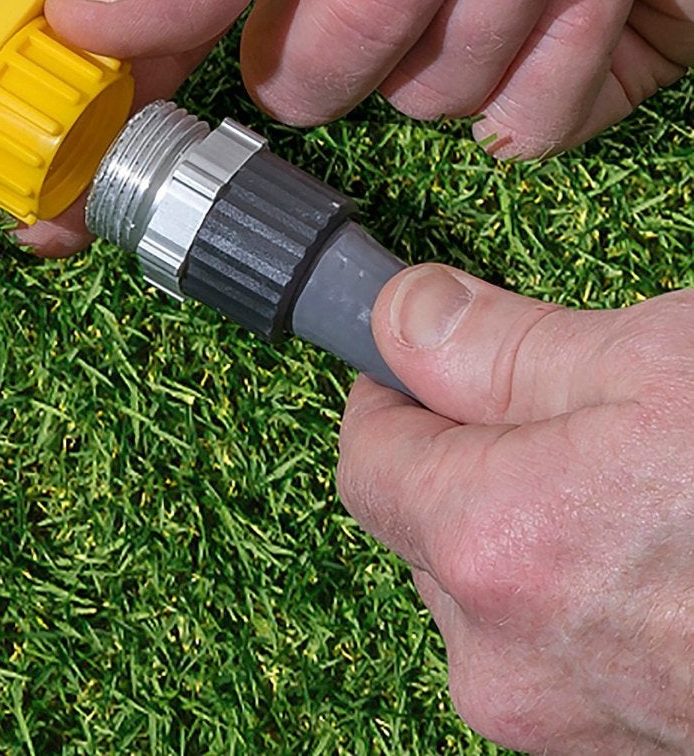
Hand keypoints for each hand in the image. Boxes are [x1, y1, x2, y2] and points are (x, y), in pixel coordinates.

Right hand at [23, 0, 693, 254]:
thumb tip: (72, 29)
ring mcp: (464, 49)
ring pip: (430, 100)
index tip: (46, 212)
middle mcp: (357, 5)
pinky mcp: (571, 78)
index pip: (166, 57)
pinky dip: (574, 22)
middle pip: (305, 84)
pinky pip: (532, 124)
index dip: (110, 131)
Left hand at [341, 265, 693, 751]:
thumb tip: (399, 317)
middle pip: (424, 532)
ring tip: (645, 490)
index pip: (365, 461)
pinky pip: (564, 655)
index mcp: (495, 547)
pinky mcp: (636, 755)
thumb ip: (495, 346)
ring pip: (496, 598)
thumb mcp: (658, 360)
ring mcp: (578, 730)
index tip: (421, 360)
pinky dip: (592, 598)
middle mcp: (512, 663)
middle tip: (564, 413)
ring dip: (535, 532)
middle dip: (468, 462)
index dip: (390, 395)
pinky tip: (672, 558)